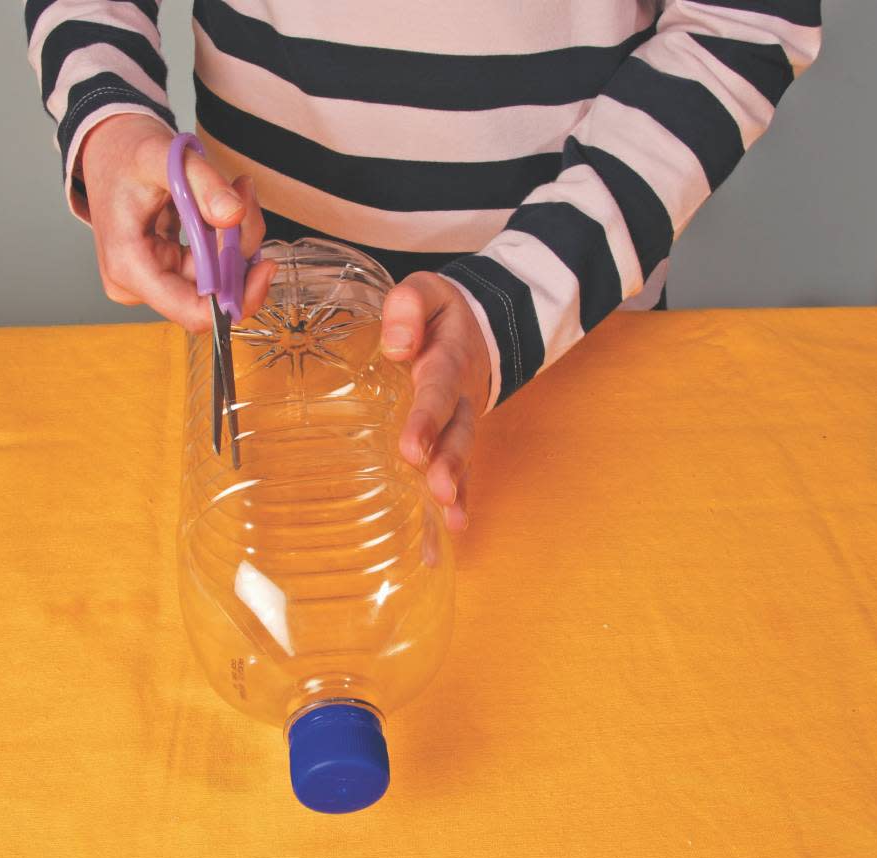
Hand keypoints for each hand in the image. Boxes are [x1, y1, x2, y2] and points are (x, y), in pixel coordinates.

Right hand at [79, 114, 277, 331]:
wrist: (107, 146)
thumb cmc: (123, 153)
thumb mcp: (162, 155)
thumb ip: (202, 183)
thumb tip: (235, 215)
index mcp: (129, 266)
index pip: (192, 312)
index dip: (236, 298)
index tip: (264, 266)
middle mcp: (138, 283)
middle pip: (211, 292)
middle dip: (239, 250)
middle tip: (246, 198)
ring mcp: (153, 279)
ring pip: (217, 277)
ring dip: (236, 238)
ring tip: (237, 190)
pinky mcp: (166, 269)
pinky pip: (210, 265)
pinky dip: (225, 237)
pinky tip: (224, 203)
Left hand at [381, 272, 490, 532]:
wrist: (481, 326)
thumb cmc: (441, 314)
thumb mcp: (426, 292)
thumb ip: (409, 306)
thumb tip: (396, 346)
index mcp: (447, 361)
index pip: (437, 390)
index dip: (427, 419)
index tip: (412, 448)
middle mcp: (461, 398)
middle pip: (458, 433)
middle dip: (449, 464)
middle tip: (439, 491)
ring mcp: (463, 423)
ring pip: (463, 459)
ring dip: (457, 491)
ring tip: (450, 524)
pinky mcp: (458, 441)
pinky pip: (458, 477)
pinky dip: (452, 510)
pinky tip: (440, 545)